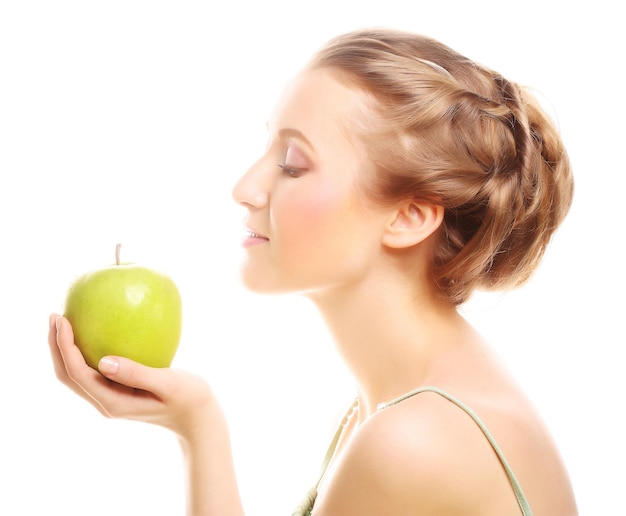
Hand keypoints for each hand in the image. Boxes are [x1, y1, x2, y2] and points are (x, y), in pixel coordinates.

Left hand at [48, 313, 216, 439]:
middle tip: (54, 315)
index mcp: (114, 402)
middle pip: (68, 375)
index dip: (65, 346)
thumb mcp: (169, 384)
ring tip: (63, 322)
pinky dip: (82, 352)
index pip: (78, 373)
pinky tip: (91, 333)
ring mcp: (111, 398)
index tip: (62, 319)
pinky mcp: (118, 391)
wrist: (197, 418)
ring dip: (65, 349)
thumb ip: (138, 374)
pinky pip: (91, 371)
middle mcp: (106, 402)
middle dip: (56, 346)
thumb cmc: (189, 399)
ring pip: (76, 374)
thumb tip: (104, 361)